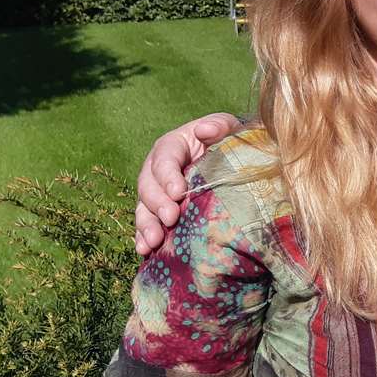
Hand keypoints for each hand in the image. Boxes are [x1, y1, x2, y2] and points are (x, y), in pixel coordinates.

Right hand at [134, 113, 240, 254]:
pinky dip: (144, 237)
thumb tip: (204, 130)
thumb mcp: (228, 128)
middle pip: (149, 185)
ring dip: (146, 225)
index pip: (164, 159)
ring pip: (144, 207)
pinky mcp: (160, 211)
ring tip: (153, 242)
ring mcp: (157, 192)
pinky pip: (147, 224)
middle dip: (157, 204)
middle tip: (171, 218)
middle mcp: (158, 169)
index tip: (178, 192)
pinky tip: (145, 251)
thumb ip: (219, 126)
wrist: (233, 160)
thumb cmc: (230, 140)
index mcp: (172, 146)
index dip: (168, 175)